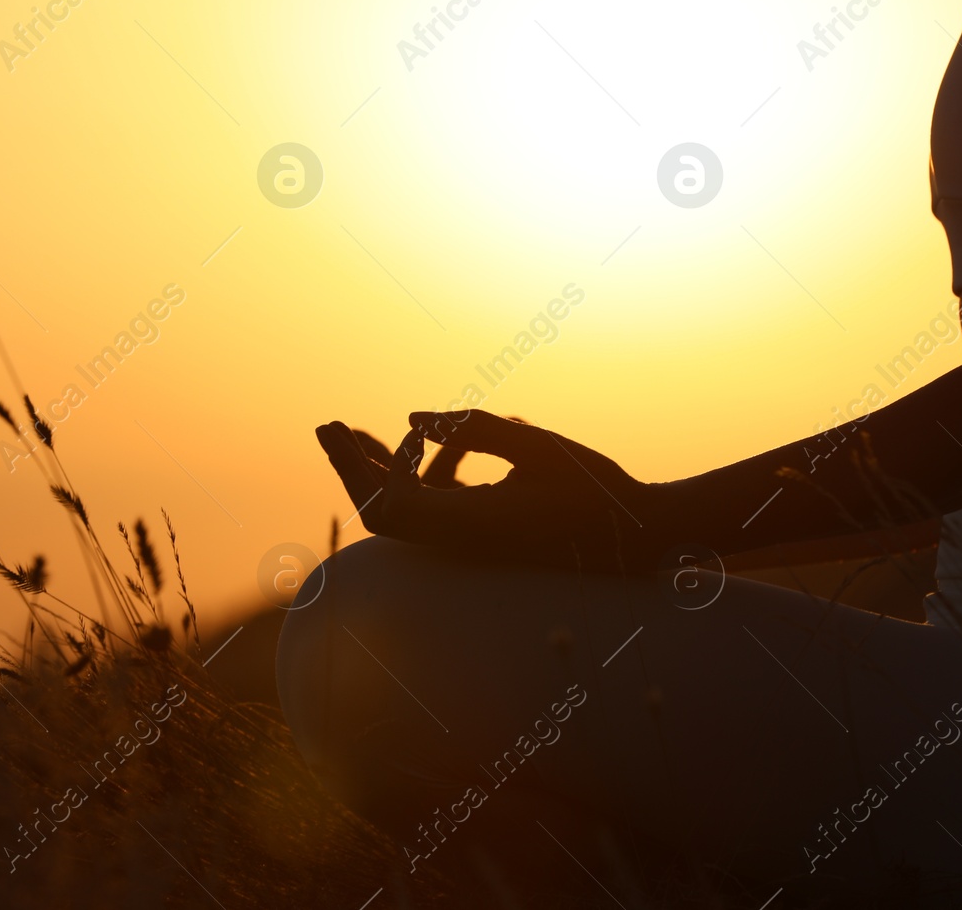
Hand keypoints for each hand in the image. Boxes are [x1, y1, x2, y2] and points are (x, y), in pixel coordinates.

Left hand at [315, 410, 659, 569]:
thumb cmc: (594, 490)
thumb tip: (413, 418)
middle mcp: (461, 542)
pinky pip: (426, 508)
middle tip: (327, 424)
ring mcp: (467, 541)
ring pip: (399, 512)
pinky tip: (414, 442)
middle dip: (350, 469)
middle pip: (380, 515)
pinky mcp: (478, 534)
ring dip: (373, 471)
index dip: (363, 468)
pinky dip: (408, 476)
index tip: (358, 427)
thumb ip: (475, 429)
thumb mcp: (537, 446)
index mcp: (471, 527)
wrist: (635, 538)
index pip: (388, 507)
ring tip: (348, 429)